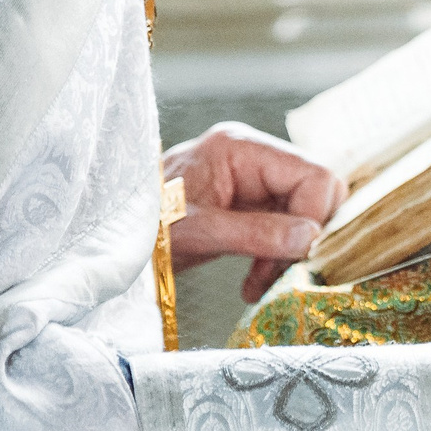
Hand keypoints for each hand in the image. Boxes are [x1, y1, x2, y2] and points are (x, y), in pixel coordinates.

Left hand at [161, 122, 347, 301]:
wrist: (113, 237)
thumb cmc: (145, 224)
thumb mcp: (200, 231)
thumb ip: (257, 233)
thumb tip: (310, 239)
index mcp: (240, 147)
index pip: (313, 175)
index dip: (314, 217)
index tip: (296, 256)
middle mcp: (251, 155)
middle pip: (317, 191)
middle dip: (304, 237)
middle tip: (279, 272)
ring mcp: (251, 179)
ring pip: (304, 214)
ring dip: (289, 254)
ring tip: (260, 283)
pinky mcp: (248, 203)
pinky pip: (284, 228)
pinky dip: (275, 258)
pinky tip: (253, 282)